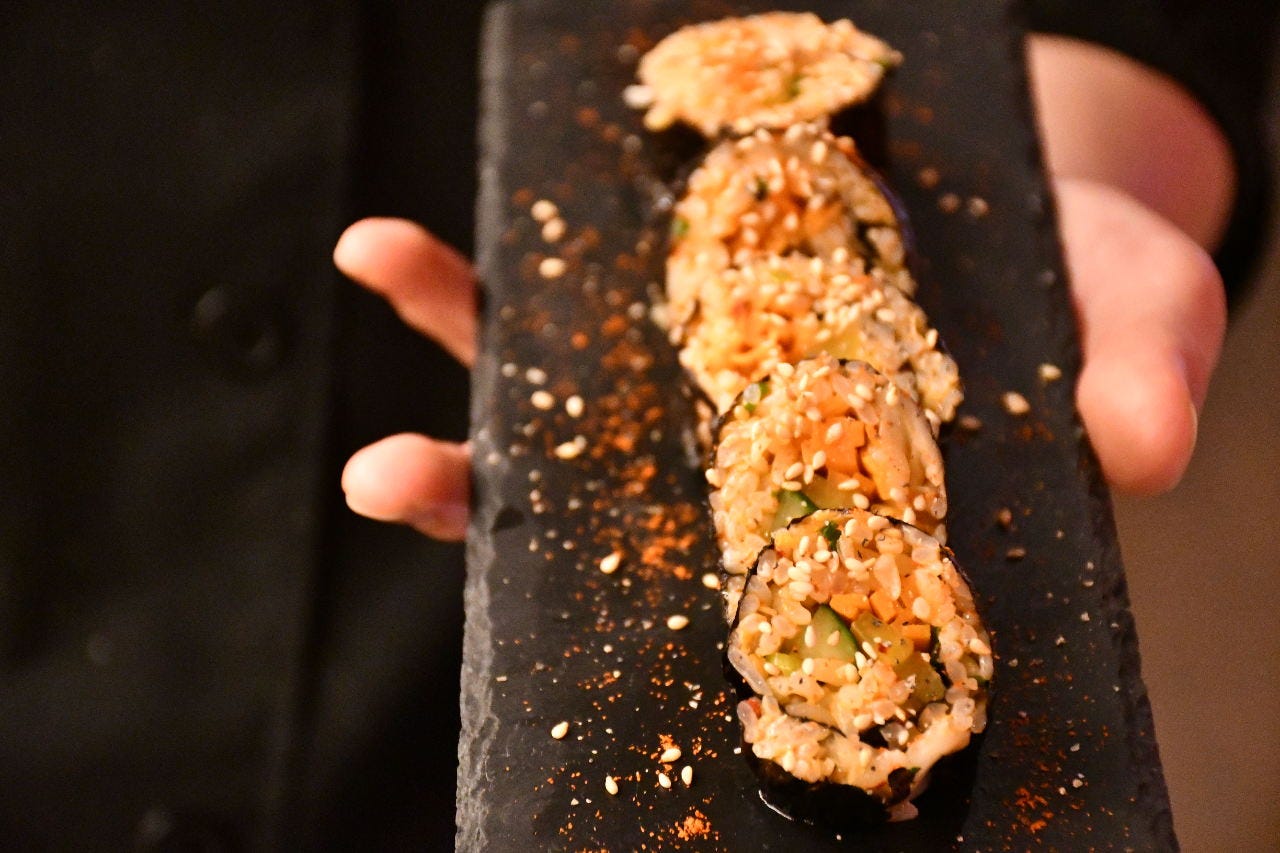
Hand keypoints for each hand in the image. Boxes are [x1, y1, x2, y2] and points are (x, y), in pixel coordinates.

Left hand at [337, 36, 1232, 536]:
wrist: (1046, 186)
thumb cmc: (1088, 280)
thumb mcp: (1133, 321)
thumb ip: (1135, 387)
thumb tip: (1141, 451)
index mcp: (819, 492)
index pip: (704, 570)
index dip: (612, 594)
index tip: (522, 589)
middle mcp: (730, 435)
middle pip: (581, 489)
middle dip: (473, 488)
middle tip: (390, 475)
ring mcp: (691, 346)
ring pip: (544, 372)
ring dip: (451, 327)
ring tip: (380, 260)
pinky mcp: (678, 256)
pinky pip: (567, 261)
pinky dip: (491, 244)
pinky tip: (410, 230)